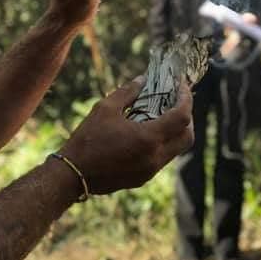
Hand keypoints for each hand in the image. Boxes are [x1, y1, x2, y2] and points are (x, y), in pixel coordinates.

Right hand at [61, 78, 193, 194]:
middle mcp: (155, 157)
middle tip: (176, 102)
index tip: (181, 86)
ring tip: (162, 115)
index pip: (182, 117)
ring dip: (175, 131)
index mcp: (149, 138)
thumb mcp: (105, 108)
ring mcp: (150, 171)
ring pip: (177, 149)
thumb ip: (128, 92)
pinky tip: (148, 132)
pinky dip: (163, 143)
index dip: (186, 98)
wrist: (73, 175)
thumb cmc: (88, 139)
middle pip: (187, 137)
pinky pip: (163, 159)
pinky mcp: (143, 179)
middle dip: (187, 117)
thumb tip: (143, 80)